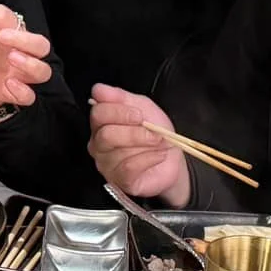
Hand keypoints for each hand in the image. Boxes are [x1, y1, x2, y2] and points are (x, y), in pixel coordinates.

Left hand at [0, 4, 52, 111]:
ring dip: (30, 63)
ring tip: (11, 58)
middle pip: (40, 44)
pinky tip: (8, 84)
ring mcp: (20, 74)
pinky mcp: (15, 93)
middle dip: (24, 38)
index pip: (4, 16)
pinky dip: (22, 91)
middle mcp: (20, 51)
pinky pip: (29, 95)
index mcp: (8, 31)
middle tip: (3, 36)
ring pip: (43, 70)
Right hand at [88, 83, 189, 206]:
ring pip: (119, 152)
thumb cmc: (155, 133)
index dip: (120, 112)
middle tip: (154, 132)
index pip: (98, 114)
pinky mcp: (119, 181)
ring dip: (146, 146)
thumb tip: (99, 89)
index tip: (139, 114)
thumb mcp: (142, 107)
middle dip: (135, 132)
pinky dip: (148, 159)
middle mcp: (98, 144)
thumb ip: (120, 97)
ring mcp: (106, 165)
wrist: (172, 159)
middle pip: (106, 135)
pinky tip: (158, 156)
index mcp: (102, 123)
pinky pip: (128, 168)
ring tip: (159, 144)